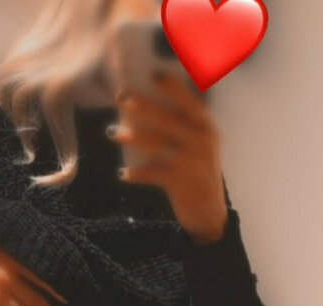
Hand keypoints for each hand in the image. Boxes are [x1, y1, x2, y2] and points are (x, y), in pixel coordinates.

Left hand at [108, 73, 227, 244]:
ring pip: (156, 143)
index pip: (190, 102)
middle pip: (167, 119)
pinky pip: (152, 173)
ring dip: (131, 137)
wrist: (210, 215)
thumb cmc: (198, 176)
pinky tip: (123, 173)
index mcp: (207, 129)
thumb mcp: (200, 148)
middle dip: (142, 106)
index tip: (154, 74)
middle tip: (120, 97)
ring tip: (112, 132)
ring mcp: (191, 161)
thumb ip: (184, 129)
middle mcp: (202, 141)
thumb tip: (145, 110)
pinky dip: (136, 173)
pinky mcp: (181, 182)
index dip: (173, 87)